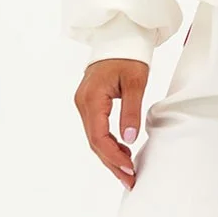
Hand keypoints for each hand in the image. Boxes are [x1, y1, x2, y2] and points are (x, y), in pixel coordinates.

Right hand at [75, 57, 149, 188]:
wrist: (120, 36)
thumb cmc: (128, 55)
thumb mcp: (135, 83)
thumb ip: (131, 111)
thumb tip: (129, 139)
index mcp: (91, 98)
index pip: (98, 136)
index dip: (113, 156)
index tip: (129, 170)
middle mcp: (83, 103)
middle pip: (95, 142)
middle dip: (112, 163)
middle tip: (130, 181)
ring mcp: (84, 104)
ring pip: (95, 138)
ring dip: (110, 156)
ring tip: (128, 173)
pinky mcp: (90, 104)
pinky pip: (97, 130)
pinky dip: (109, 144)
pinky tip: (123, 154)